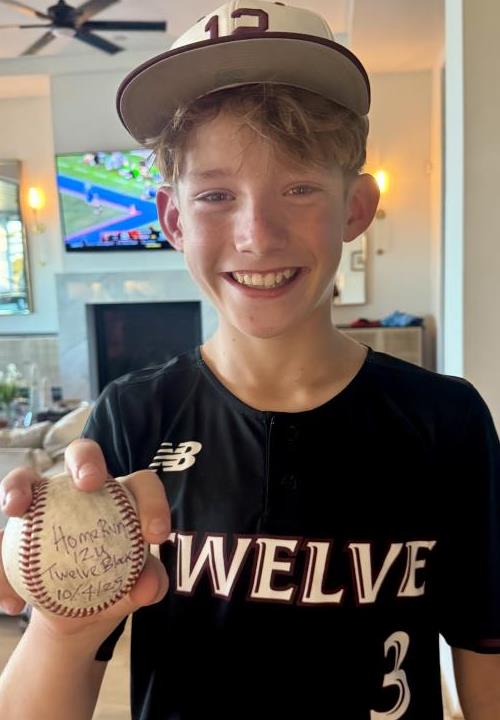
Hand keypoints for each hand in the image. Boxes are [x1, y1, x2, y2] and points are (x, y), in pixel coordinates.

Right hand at [0, 439, 169, 644]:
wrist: (76, 612)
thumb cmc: (114, 585)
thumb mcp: (135, 588)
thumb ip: (149, 583)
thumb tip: (148, 586)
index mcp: (121, 496)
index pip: (141, 483)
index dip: (152, 500)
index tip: (155, 536)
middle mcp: (80, 487)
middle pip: (82, 453)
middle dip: (85, 460)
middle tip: (88, 483)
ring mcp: (42, 501)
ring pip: (25, 478)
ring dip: (17, 486)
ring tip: (15, 508)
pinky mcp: (15, 527)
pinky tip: (13, 603)